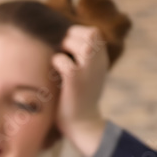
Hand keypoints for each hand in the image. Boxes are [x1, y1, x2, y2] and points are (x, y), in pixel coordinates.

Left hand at [51, 25, 108, 156]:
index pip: (94, 32)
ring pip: (82, 43)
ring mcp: (89, 71)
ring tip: (59, 62)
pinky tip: (55, 73)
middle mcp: (99, 63)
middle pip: (90, 33)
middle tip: (60, 51)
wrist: (82, 124)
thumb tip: (62, 41)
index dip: (77, 33)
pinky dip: (56, 62)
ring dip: (65, 47)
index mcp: (101, 59)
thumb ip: (81, 58)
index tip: (65, 45)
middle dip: (71, 36)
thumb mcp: (86, 74)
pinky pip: (63, 61)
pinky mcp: (75, 81)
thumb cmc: (78, 99)